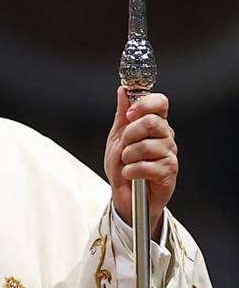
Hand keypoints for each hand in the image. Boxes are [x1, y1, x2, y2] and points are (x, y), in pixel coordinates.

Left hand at [104, 87, 177, 240]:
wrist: (125, 196)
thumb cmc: (123, 167)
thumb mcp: (117, 137)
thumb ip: (122, 114)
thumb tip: (123, 91)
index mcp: (155, 124)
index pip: (160, 103)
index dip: (143, 104)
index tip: (129, 114)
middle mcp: (165, 137)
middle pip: (152, 122)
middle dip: (130, 134)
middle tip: (124, 146)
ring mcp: (169, 154)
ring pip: (147, 145)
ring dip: (128, 156)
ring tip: (127, 163)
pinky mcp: (169, 172)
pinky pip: (147, 166)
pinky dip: (131, 171)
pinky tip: (131, 174)